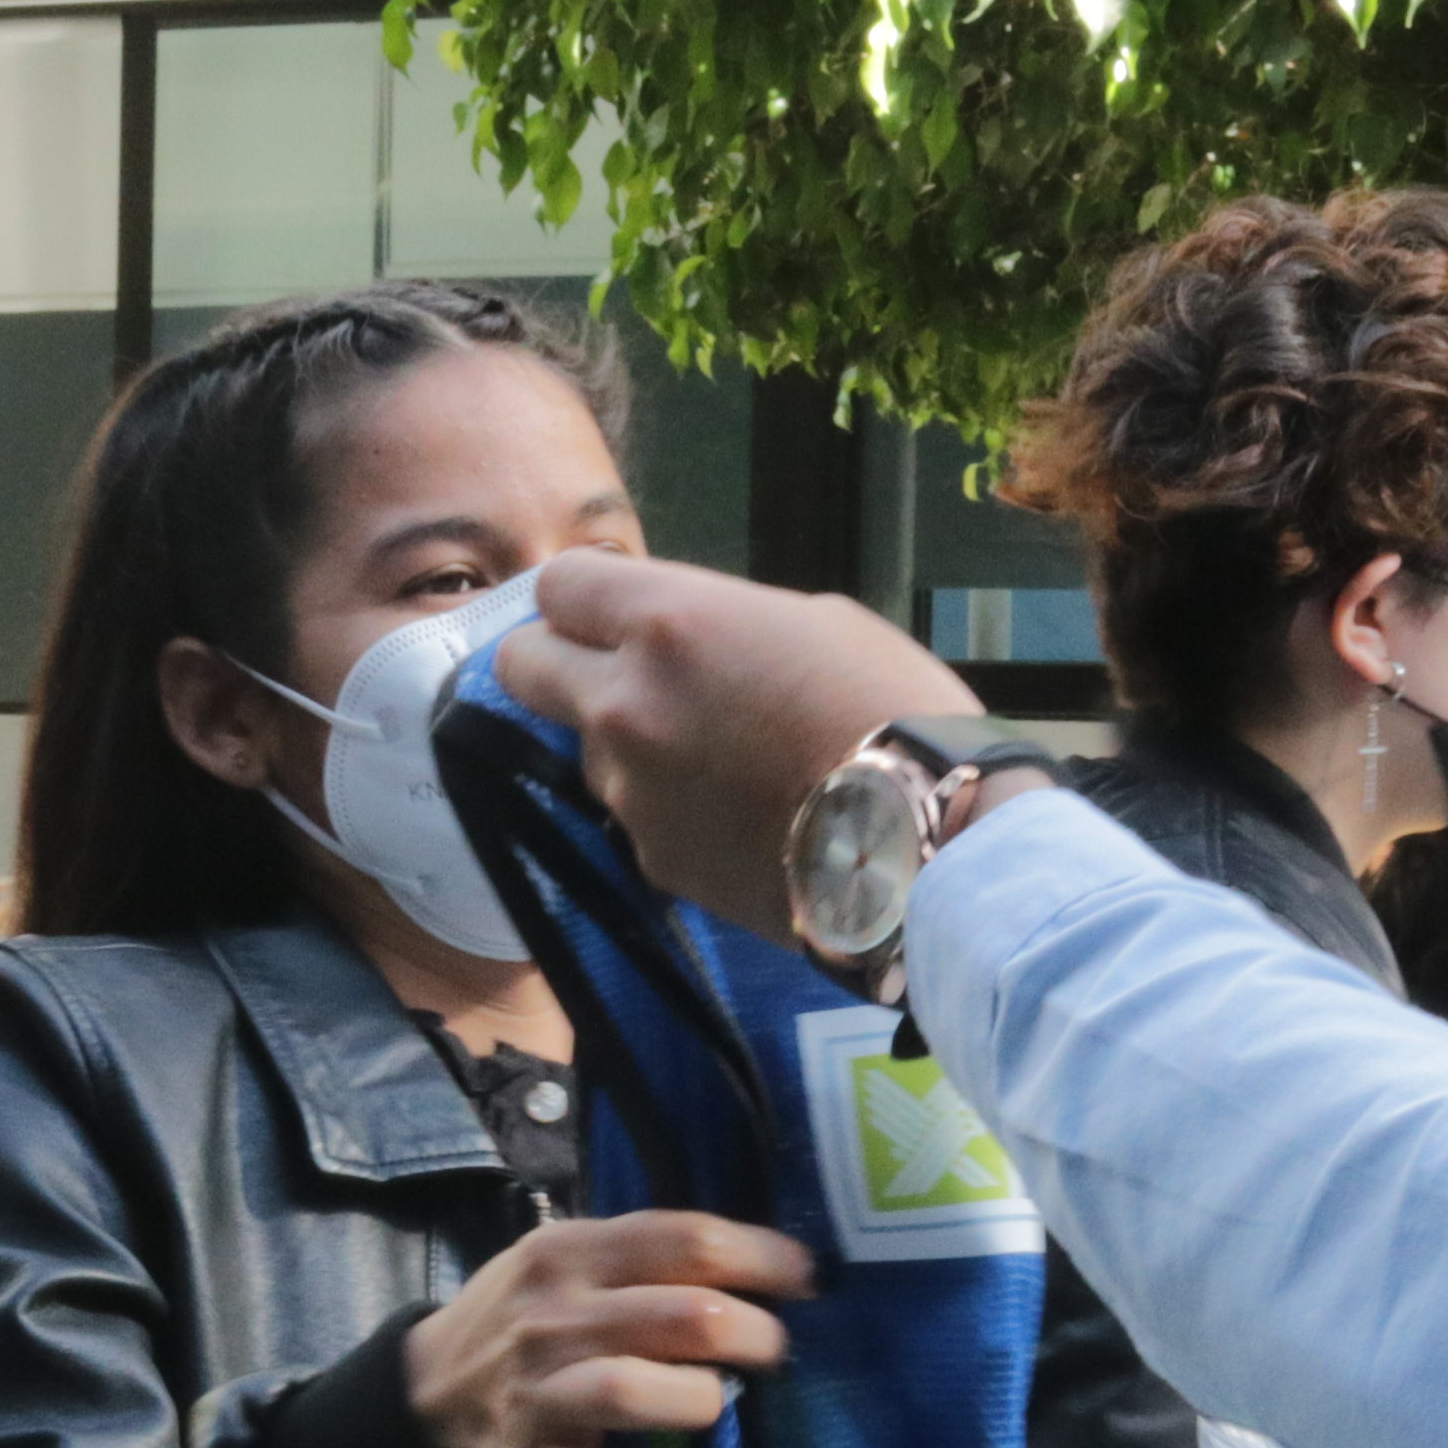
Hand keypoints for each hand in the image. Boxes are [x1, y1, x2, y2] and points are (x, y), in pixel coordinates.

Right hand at [407, 1209, 812, 1447]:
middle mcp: (554, 1317)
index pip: (686, 1240)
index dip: (762, 1259)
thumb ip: (647, 1255)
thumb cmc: (526, 1316)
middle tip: (771, 1350)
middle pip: (681, 1316)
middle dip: (753, 1334)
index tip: (804, 1279)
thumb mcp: (568, 1259)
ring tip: (721, 1402)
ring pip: (633, 1388)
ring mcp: (539, 1393)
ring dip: (701, 1398)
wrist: (427, 1392)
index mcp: (571, 1252)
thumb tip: (769, 1260)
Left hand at [502, 555, 981, 945]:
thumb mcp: (813, 621)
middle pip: (522, 667)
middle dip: (555, 662)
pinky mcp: (650, 860)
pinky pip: (633, 816)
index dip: (584, 597)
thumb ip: (720, 622)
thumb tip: (683, 643)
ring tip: (713, 761)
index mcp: (666, 621)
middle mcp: (623, 702)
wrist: (925, 843)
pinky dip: (666, 810)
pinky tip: (733, 816)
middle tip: (615, 674)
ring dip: (625, 745)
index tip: (612, 611)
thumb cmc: (893, 707)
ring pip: (584, 750)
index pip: (557, 587)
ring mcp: (628, 790)